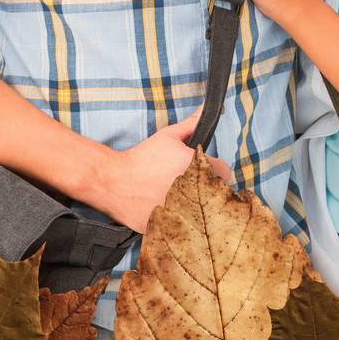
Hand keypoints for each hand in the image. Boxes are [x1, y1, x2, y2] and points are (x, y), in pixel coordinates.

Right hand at [98, 106, 233, 232]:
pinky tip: (166, 209)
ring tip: (175, 196)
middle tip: (186, 182)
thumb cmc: (143, 158)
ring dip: (195, 206)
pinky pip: (186, 227)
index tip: (199, 169)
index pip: (223, 172)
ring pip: (204, 213)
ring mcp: (186, 214)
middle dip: (206, 187)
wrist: (115, 181)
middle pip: (216, 193)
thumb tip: (204, 110)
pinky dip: (180, 220)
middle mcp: (198, 194)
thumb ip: (191, 124)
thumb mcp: (168, 136)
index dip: (212, 168)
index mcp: (201, 170)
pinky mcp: (174, 229)